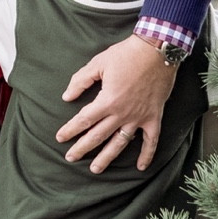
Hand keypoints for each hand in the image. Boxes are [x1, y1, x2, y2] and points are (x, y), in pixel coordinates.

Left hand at [57, 33, 175, 172]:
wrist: (157, 49)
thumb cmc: (127, 54)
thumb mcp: (98, 63)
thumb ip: (80, 81)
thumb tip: (66, 96)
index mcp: (107, 101)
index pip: (84, 120)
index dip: (70, 130)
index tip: (60, 138)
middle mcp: (121, 113)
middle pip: (98, 136)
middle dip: (82, 148)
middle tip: (70, 158)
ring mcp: (138, 117)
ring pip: (120, 143)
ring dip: (107, 157)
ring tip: (95, 169)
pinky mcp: (154, 117)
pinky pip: (151, 140)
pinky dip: (147, 154)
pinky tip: (141, 167)